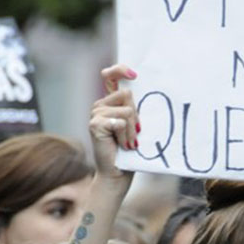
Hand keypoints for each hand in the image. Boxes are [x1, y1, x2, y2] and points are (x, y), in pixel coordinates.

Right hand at [89, 65, 138, 181]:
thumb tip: (147, 91)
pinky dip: (127, 135)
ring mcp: (95, 114)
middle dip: (136, 116)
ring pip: (127, 109)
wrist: (118, 173)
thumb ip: (134, 108)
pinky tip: (124, 145)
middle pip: (127, 94)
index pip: (111, 76)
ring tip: (129, 142)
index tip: (134, 75)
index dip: (121, 70)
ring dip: (133, 129)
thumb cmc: (129, 150)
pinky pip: (121, 122)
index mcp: (109, 103)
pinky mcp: (95, 124)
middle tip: (135, 134)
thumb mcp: (134, 125)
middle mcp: (100, 105)